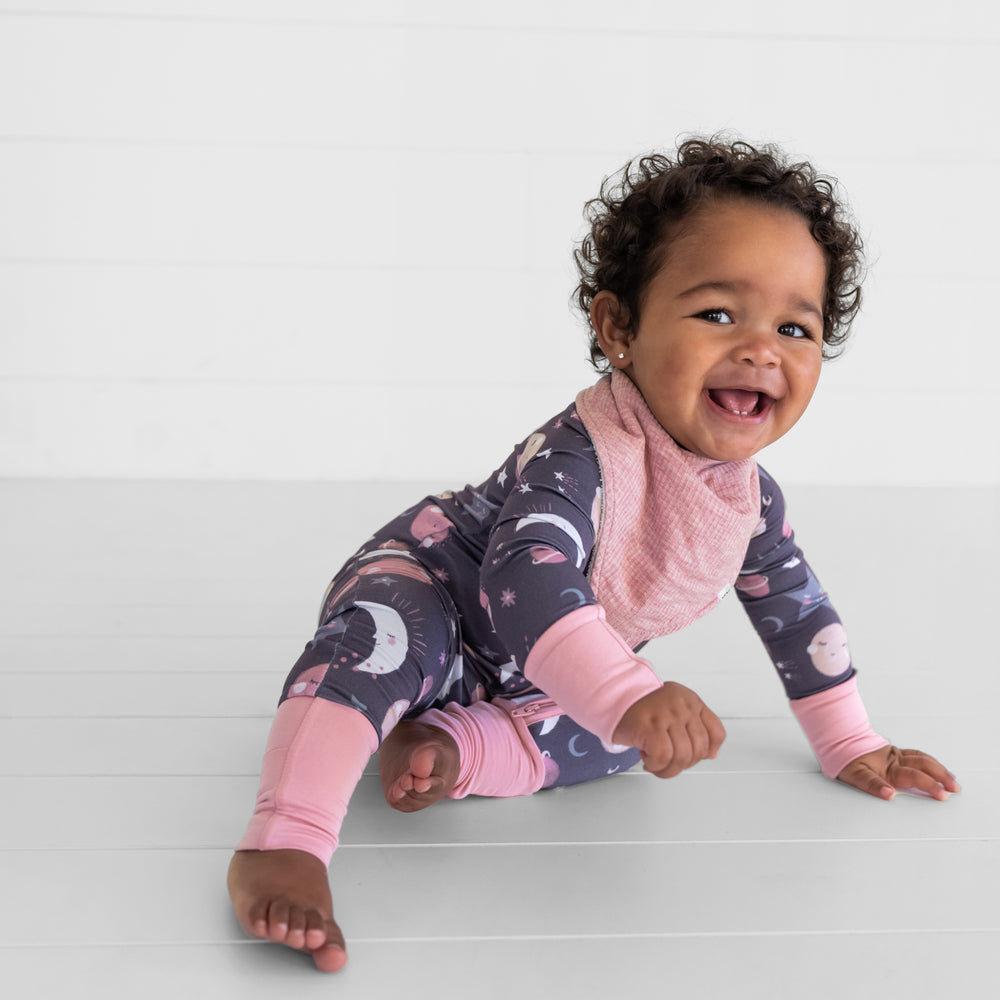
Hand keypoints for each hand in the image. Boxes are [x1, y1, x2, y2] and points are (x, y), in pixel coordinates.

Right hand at [612, 682, 725, 778]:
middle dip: (684, 764)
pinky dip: (656, 766)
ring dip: (668, 769)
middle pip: (699, 750)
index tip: (693, 756)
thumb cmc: (643, 708)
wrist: (613, 696)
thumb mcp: (675, 711)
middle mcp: (682, 706)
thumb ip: (694, 729)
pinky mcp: (649, 726)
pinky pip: (663, 757)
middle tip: (668, 762)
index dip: (708, 751)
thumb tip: (711, 754)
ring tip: (656, 763)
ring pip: (682, 757)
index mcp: (691, 701)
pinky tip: (647, 759)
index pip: (716, 733)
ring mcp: (666, 715)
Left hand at [837, 745, 960, 801]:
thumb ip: (872, 785)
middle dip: (941, 777)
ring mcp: (895, 755)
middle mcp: (895, 760)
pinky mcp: (894, 753)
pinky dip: (930, 762)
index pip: (914, 777)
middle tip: (954, 789)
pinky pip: (917, 756)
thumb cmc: (845, 758)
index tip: (942, 796)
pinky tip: (936, 768)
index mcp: (888, 767)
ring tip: (952, 780)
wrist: (838, 739)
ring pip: (923, 759)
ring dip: (939, 769)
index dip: (929, 786)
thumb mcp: (854, 775)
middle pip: (924, 766)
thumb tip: (889, 794)